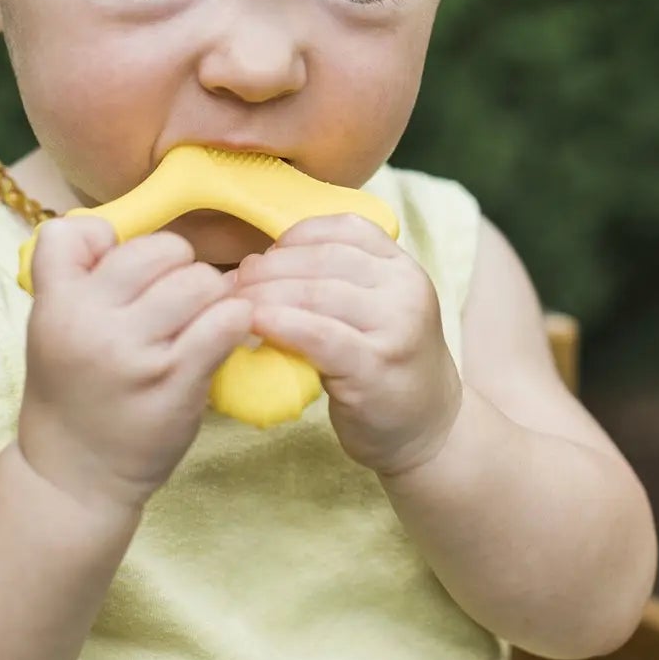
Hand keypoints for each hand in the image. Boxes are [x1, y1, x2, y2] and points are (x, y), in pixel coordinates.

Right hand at [18, 215, 253, 515]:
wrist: (73, 478)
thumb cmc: (73, 391)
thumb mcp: (52, 326)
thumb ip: (77, 274)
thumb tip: (115, 230)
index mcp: (56, 304)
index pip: (79, 231)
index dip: (112, 244)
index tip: (124, 274)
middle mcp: (91, 323)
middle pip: (160, 249)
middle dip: (178, 267)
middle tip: (176, 299)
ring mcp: (135, 353)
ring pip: (200, 280)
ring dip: (211, 294)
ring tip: (200, 319)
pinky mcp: (177, 382)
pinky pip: (226, 321)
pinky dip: (235, 320)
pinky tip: (225, 333)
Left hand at [234, 214, 461, 475]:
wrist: (426, 429)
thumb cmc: (381, 364)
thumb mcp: (372, 308)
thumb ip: (335, 279)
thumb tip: (257, 262)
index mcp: (402, 265)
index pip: (342, 229)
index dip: (293, 238)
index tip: (260, 257)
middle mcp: (406, 288)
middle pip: (322, 260)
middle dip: (268, 268)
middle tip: (232, 284)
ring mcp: (397, 326)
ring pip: (316, 293)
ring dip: (264, 295)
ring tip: (233, 306)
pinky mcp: (376, 366)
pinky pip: (320, 334)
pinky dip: (281, 324)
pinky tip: (254, 324)